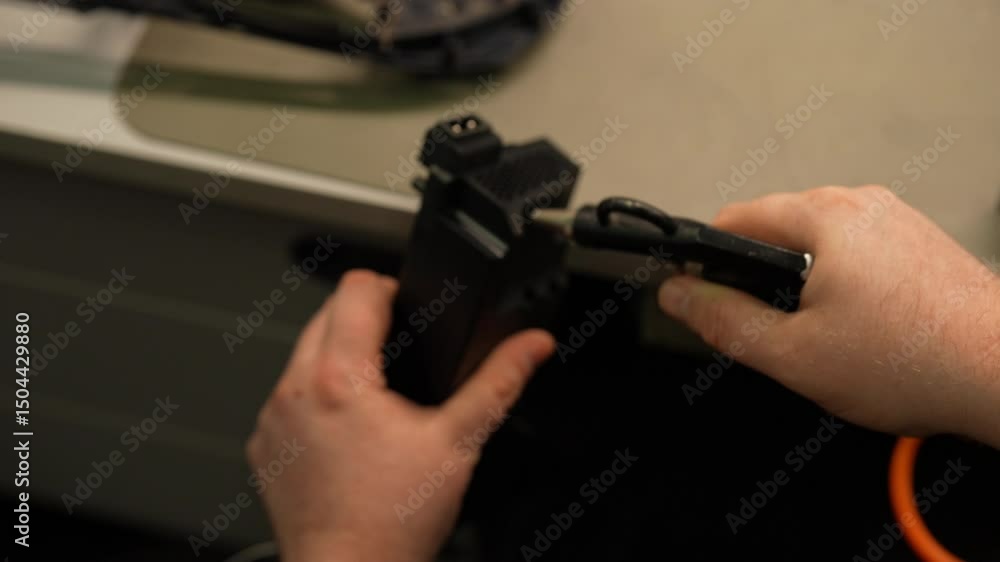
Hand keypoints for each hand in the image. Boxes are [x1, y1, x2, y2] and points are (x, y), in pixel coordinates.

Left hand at [246, 270, 554, 561]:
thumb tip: (532, 346)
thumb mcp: (458, 443)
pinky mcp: (265, 444)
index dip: (390, 287)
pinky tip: (347, 431)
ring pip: (304, 353)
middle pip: (326, 313)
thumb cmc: (393, 520)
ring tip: (376, 397)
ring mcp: (274, 417)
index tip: (408, 309)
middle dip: (365, 322)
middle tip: (402, 356)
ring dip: (338, 358)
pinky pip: (288, 395)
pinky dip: (315, 397)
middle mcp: (295, 390)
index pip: (356, 288)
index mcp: (340, 378)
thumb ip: (498, 383)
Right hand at [657, 186, 999, 445]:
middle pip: (777, 228)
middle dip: (762, 277)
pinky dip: (842, 283)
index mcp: (826, 216)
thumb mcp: (793, 354)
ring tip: (826, 336)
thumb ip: (724, 320)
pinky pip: (856, 251)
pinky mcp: (919, 241)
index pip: (735, 218)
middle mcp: (863, 203)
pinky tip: (861, 328)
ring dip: (804, 282)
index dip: (709, 260)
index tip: (706, 296)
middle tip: (777, 332)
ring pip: (818, 242)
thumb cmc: (910, 363)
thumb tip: (677, 294)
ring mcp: (897, 219)